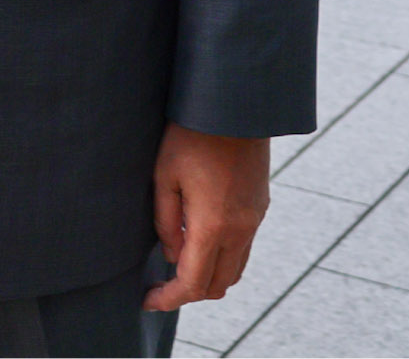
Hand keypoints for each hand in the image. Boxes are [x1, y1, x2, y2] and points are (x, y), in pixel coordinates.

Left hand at [147, 123, 269, 311]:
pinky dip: (222, 258)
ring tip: (178, 266)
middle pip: (218, 285)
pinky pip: (244, 248)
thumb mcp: (163, 175)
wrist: (234, 107)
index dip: (169, 298)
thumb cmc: (191, 136)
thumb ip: (165, 222)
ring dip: (208, 277)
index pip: (193, 283)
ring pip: (234, 270)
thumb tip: (171, 255)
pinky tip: (199, 242)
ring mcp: (255, 220)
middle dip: (188, 292)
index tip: (148, 301)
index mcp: (213, 226)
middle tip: (160, 285)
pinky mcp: (261, 208)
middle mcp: (240, 230)